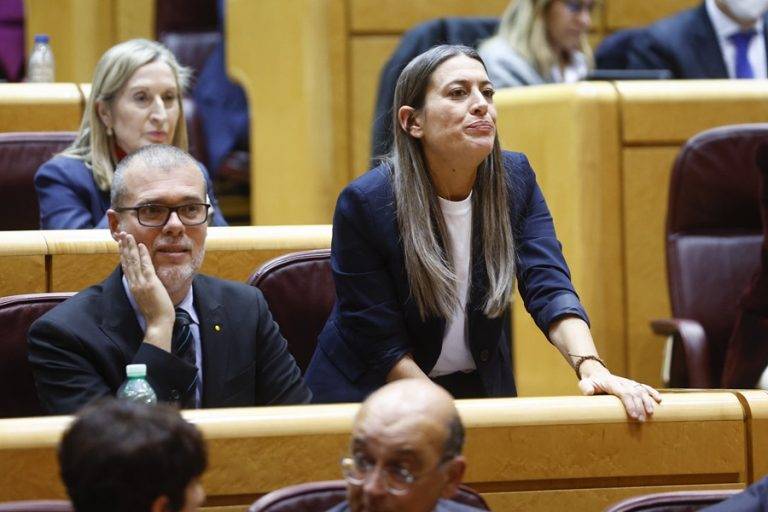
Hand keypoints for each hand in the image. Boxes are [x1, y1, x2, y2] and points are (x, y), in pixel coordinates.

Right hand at [117, 232, 174, 351]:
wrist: (158, 323)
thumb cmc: (155, 312)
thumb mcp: (146, 297)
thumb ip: (143, 287)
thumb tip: (143, 280)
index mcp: (133, 286)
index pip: (126, 267)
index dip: (123, 254)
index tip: (120, 244)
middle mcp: (134, 283)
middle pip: (127, 261)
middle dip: (123, 247)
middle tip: (121, 234)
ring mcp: (141, 283)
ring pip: (133, 261)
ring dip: (130, 247)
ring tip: (127, 235)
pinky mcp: (150, 283)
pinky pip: (145, 266)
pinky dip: (143, 254)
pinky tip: (141, 245)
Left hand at [579, 373, 661, 421]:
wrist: (597, 374)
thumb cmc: (591, 382)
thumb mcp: (585, 383)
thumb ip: (586, 387)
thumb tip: (589, 392)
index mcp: (612, 383)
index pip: (623, 393)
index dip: (630, 404)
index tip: (633, 415)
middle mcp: (623, 382)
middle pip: (634, 393)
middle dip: (639, 407)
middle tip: (641, 420)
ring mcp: (629, 383)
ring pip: (641, 391)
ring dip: (647, 402)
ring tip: (651, 413)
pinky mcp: (633, 385)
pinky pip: (644, 387)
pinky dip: (652, 392)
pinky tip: (659, 400)